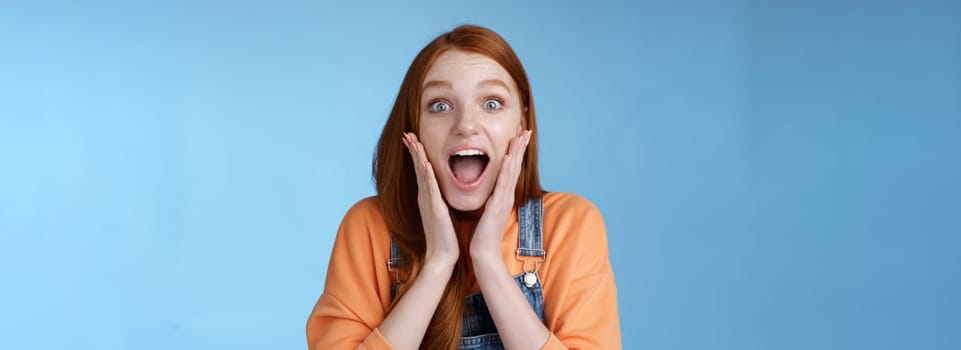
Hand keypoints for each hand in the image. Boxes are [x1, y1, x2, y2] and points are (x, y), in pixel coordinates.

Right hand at [402, 133, 458, 267]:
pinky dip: (426, 174)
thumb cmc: (443, 236)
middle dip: (413, 150)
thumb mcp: (440, 213)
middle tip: (407, 134)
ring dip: (417, 156)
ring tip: (412, 141)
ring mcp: (428, 201)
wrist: (442, 255)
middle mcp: (425, 197)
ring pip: (422, 174)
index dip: (416, 154)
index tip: (413, 139)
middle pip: (418, 168)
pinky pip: (430, 188)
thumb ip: (437, 202)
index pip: (421, 171)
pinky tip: (424, 163)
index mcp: (427, 197)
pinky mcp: (435, 208)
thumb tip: (438, 194)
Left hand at [470, 129, 531, 259]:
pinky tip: (509, 158)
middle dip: (520, 147)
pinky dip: (507, 170)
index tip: (519, 137)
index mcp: (503, 195)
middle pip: (516, 166)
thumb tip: (494, 192)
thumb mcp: (489, 212)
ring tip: (521, 137)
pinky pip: (503, 184)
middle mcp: (506, 195)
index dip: (516, 153)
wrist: (484, 253)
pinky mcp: (498, 205)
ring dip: (517, 153)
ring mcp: (504, 199)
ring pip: (512, 172)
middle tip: (526, 130)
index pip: (511, 170)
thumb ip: (493, 200)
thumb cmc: (484, 234)